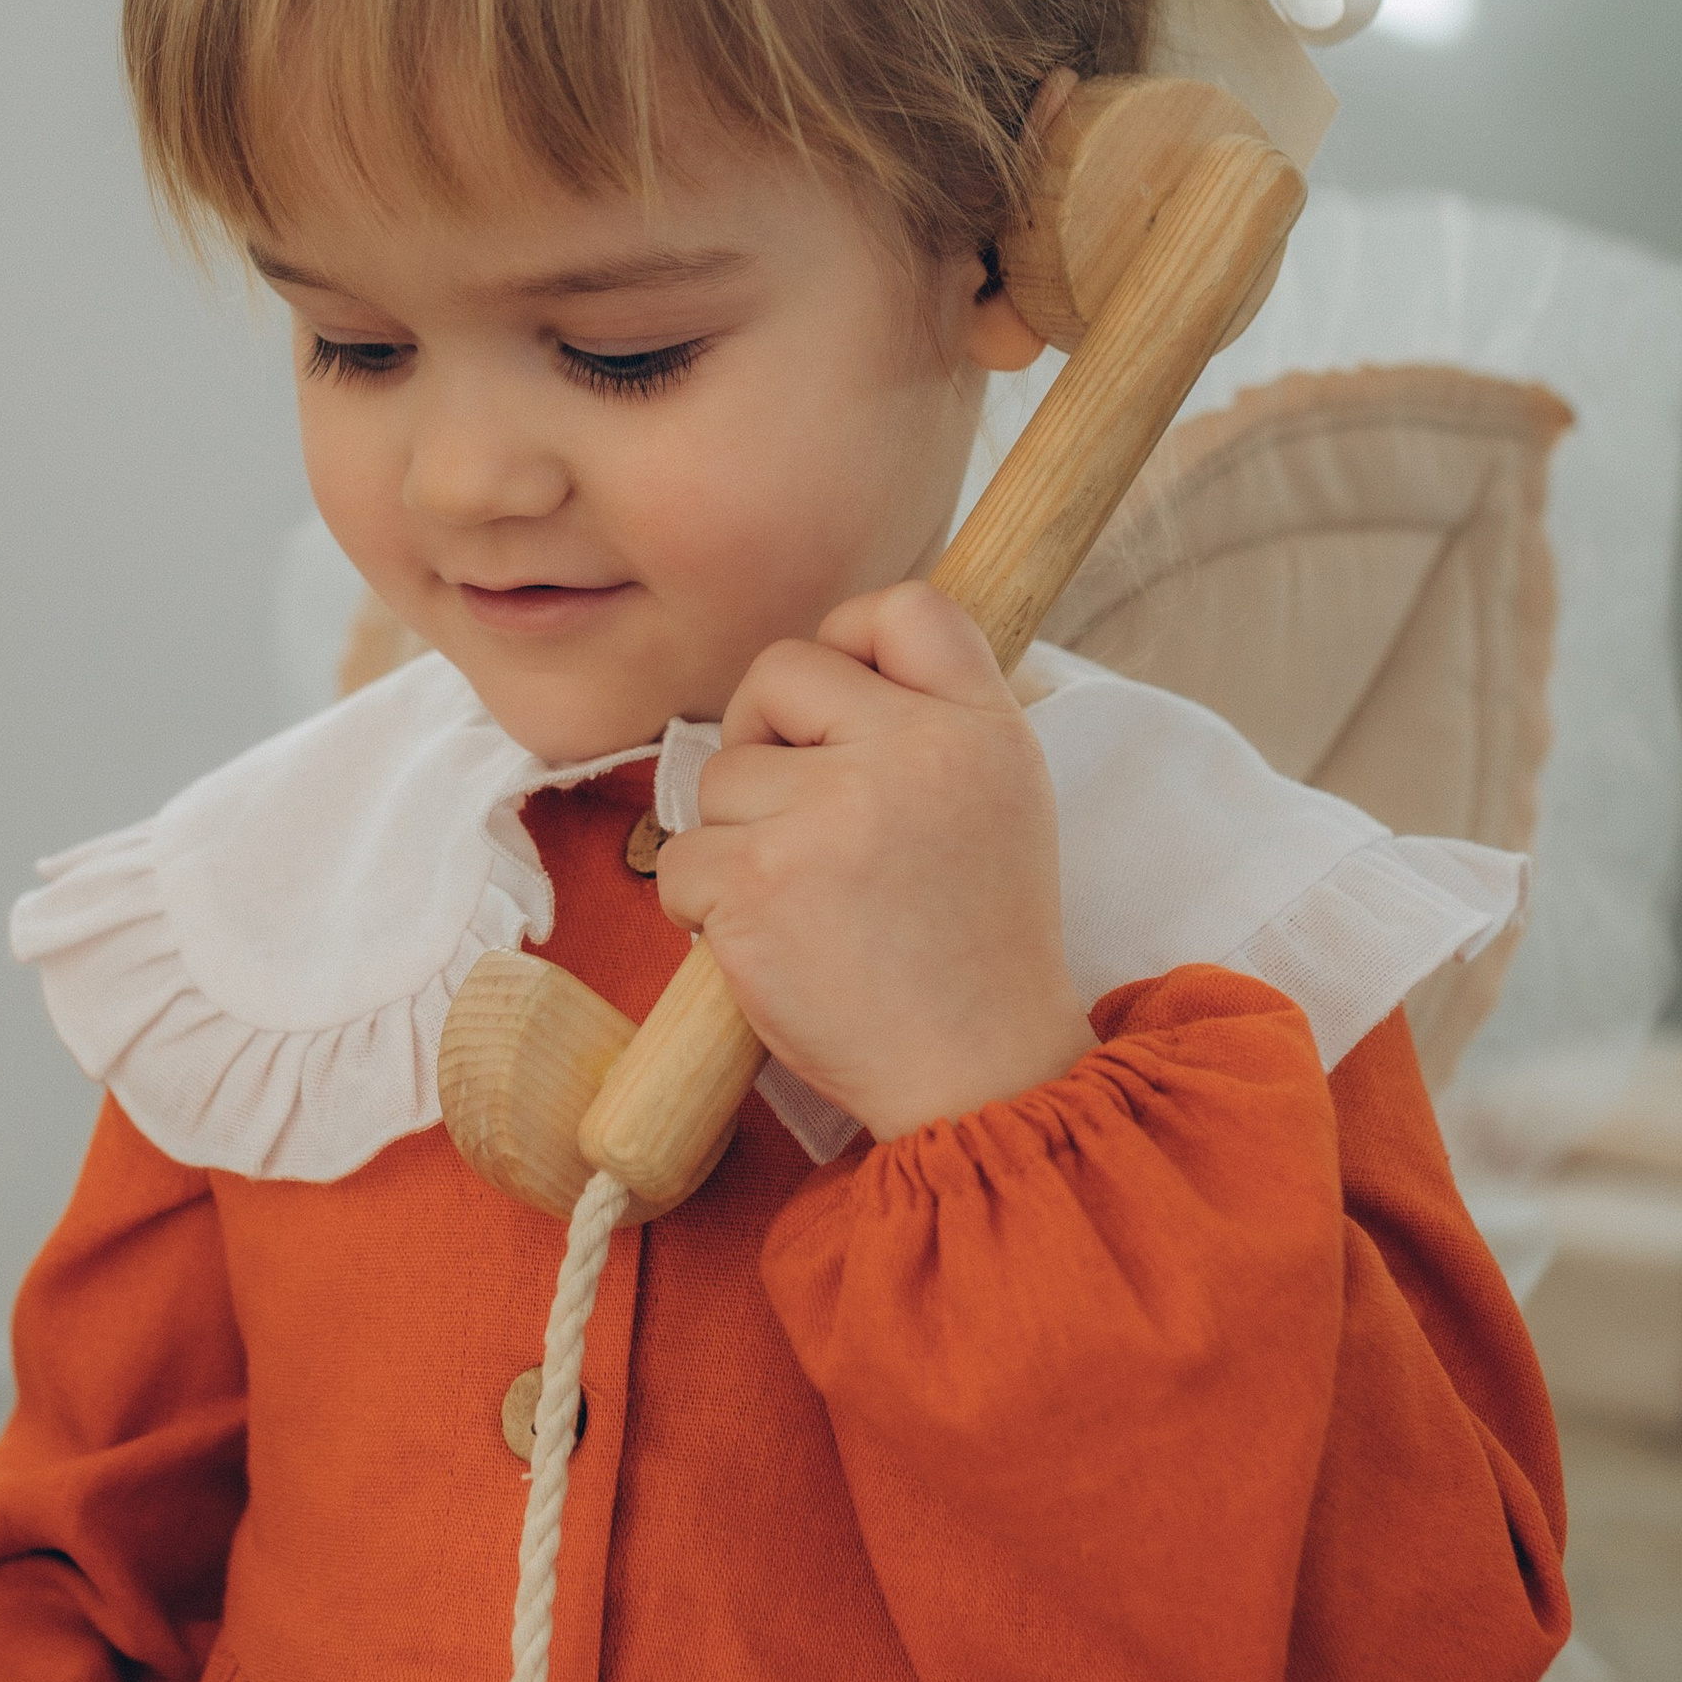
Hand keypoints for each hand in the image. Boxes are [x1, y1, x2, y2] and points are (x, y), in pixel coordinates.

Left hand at [655, 581, 1095, 1141]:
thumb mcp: (1001, 802)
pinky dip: (703, 909)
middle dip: (763, 739)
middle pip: (778, 672)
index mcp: (980, 727)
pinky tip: (768, 945)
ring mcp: (830, 816)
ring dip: (735, 840)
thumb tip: (833, 665)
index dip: (850, 637)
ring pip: (718, 776)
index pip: (905, 606)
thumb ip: (931, 721)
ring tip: (804, 904)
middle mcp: (911, 752)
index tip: (836, 703)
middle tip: (795, 818)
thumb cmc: (975, 948)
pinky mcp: (761, 884)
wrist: (976, 1075)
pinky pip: (680, 861)